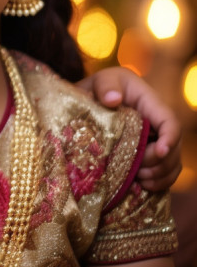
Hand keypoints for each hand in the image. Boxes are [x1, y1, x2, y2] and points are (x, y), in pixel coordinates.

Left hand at [76, 67, 181, 190]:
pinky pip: (164, 170)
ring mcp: (156, 139)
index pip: (169, 121)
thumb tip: (113, 100)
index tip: (159, 152)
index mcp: (150, 103)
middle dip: (160, 162)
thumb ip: (105, 86)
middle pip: (174, 146)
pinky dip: (159, 181)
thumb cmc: (99, 87)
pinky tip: (144, 186)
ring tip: (141, 180)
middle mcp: (158, 123)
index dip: (170, 138)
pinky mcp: (149, 152)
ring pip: (172, 161)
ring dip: (161, 174)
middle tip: (140, 171)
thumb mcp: (100, 80)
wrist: (93, 97)